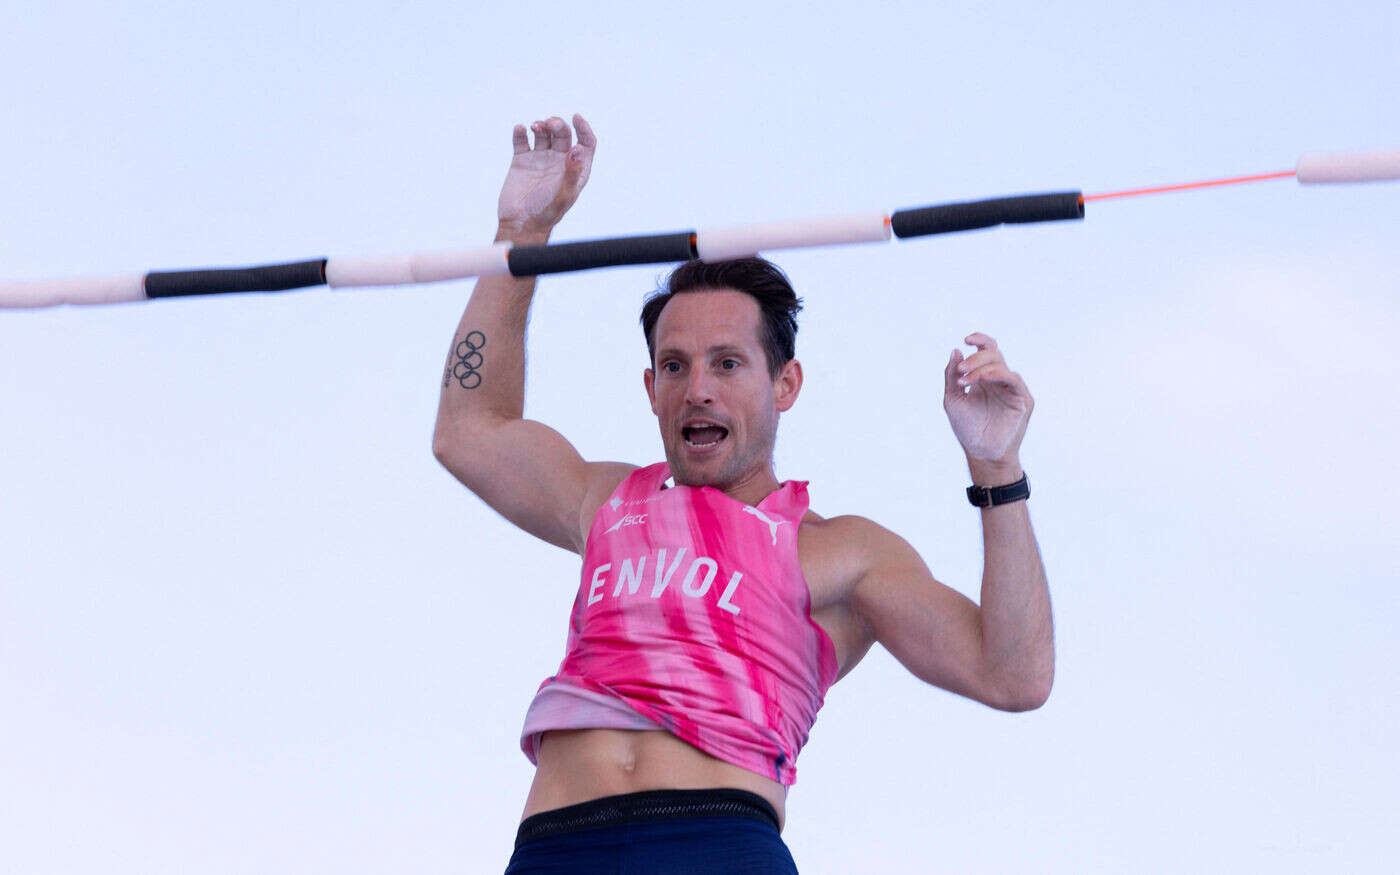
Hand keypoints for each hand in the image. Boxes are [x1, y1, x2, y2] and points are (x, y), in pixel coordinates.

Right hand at [497, 114, 596, 238]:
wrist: (520, 223)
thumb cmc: (546, 214)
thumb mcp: (563, 195)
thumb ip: (572, 174)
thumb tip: (578, 149)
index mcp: (575, 170)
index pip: (586, 143)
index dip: (583, 128)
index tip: (576, 117)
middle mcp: (559, 162)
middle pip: (563, 134)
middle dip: (557, 124)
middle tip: (548, 125)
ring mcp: (540, 159)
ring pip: (543, 133)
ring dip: (540, 125)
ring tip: (534, 127)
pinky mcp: (521, 160)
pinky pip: (522, 140)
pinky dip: (520, 132)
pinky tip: (520, 129)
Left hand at [942, 332, 1033, 468]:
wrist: (980, 453)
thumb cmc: (967, 429)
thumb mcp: (953, 399)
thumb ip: (952, 376)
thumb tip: (955, 351)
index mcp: (984, 378)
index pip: (987, 351)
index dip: (980, 340)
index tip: (966, 339)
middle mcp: (999, 381)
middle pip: (992, 355)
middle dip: (975, 359)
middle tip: (960, 371)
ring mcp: (1011, 389)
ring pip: (1001, 365)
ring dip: (981, 367)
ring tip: (965, 379)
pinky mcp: (1022, 399)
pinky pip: (1012, 379)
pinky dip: (998, 374)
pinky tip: (984, 377)